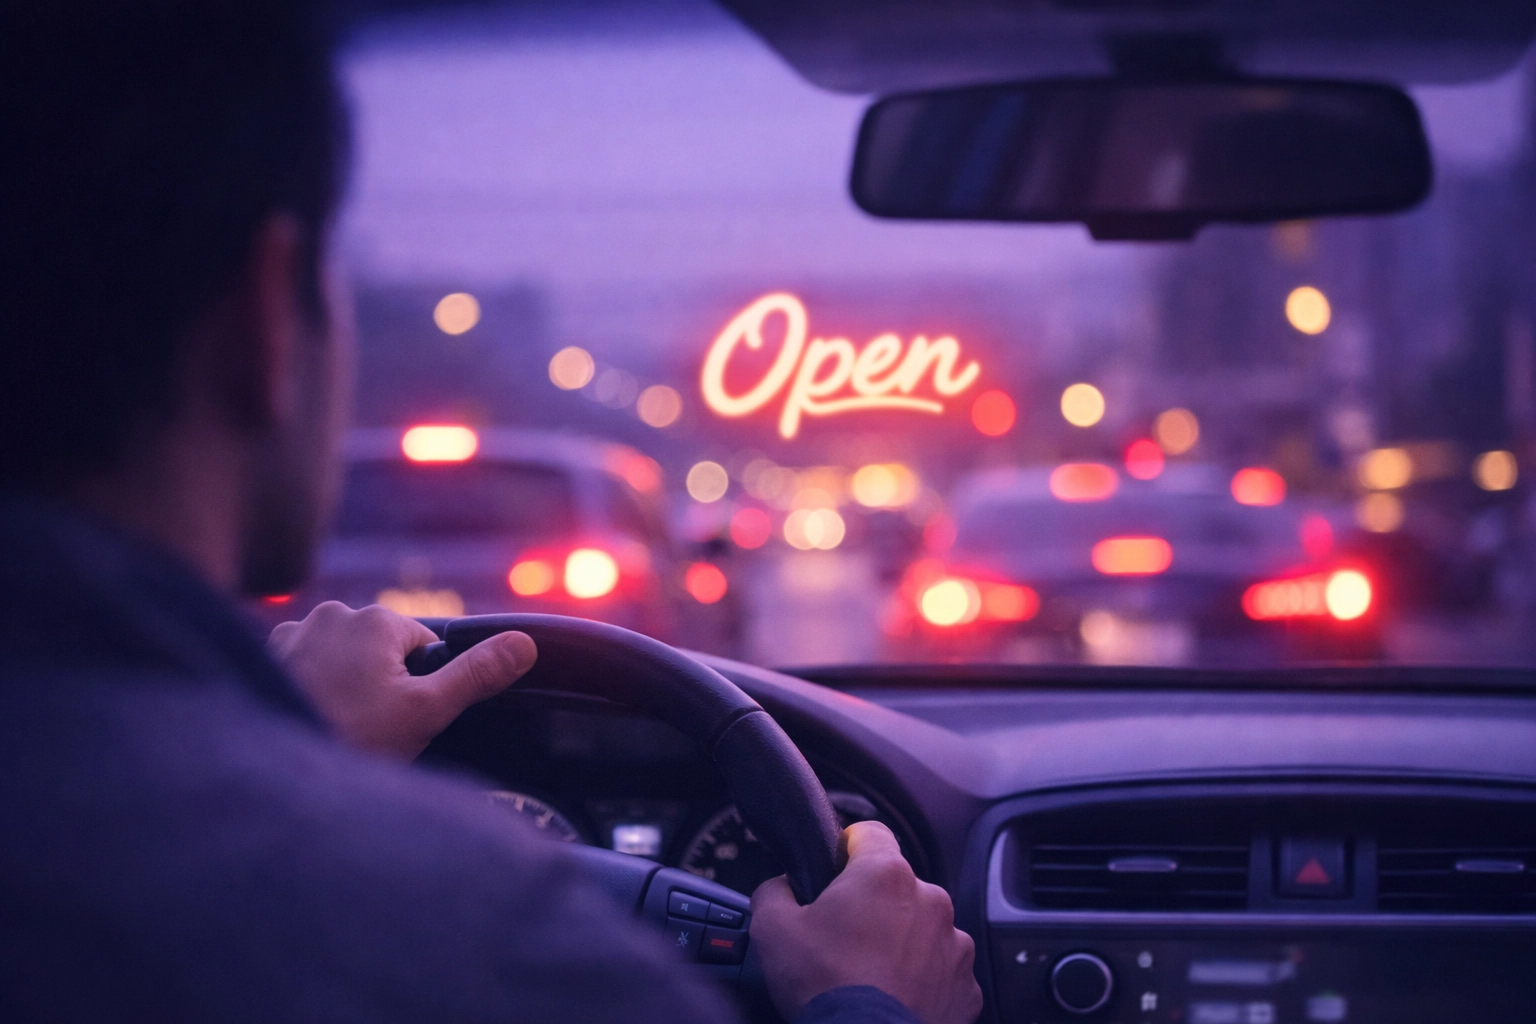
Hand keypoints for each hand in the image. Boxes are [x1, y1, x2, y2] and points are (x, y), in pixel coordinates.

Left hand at [267, 601, 536, 757]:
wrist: (269, 775)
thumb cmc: (351, 741)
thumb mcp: (426, 712)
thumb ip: (477, 674)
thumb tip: (526, 643)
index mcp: (378, 619)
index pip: (424, 646)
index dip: (421, 687)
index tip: (401, 720)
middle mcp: (334, 612)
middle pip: (381, 650)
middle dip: (381, 684)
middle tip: (369, 729)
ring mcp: (294, 632)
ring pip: (343, 657)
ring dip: (345, 684)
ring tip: (337, 726)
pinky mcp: (266, 654)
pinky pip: (307, 664)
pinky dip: (313, 685)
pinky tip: (310, 715)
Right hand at [750, 821, 981, 1023]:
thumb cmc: (825, 987)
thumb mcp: (772, 929)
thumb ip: (775, 890)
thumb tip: (783, 886)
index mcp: (886, 875)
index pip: (869, 833)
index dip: (846, 848)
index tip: (834, 871)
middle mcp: (930, 900)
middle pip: (896, 886)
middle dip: (873, 905)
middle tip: (843, 939)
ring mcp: (954, 945)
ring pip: (923, 929)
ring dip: (901, 942)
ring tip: (871, 974)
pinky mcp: (965, 986)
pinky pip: (942, 971)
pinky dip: (922, 980)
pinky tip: (896, 996)